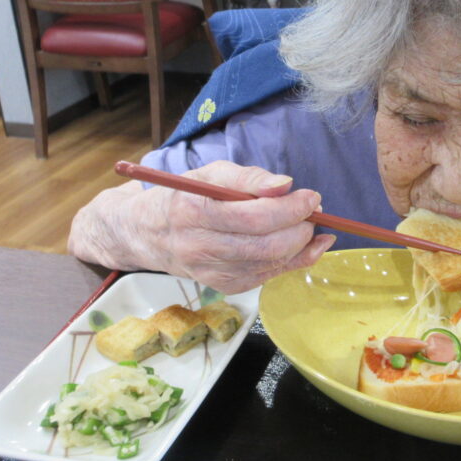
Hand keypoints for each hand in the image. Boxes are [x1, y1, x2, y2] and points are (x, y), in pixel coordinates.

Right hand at [69, 160, 335, 293]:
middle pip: (266, 245)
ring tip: (312, 228)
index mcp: (195, 212)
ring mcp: (211, 273)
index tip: (311, 196)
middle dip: (301, 229)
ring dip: (302, 247)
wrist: (147, 234)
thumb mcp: (211, 174)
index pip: (254, 216)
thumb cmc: (185, 197)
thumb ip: (249, 177)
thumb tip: (285, 185)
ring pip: (270, 264)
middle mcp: (201, 247)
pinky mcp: (223, 286)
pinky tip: (305, 247)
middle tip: (313, 212)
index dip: (291, 208)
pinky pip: (266, 276)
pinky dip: (291, 262)